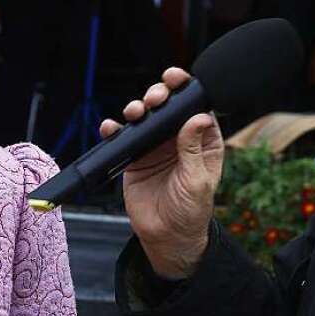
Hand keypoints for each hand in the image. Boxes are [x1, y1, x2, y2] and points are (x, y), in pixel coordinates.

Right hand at [99, 67, 223, 278]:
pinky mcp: (134, 157)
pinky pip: (123, 137)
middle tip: (154, 98)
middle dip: (159, 95)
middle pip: (168, 107)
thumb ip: (193, 149)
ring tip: (136, 112)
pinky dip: (115, 129)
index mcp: (202, 141)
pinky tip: (112, 126)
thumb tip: (197, 118)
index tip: (177, 79)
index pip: (195, 108)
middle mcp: (178, 139)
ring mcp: (155, 147)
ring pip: (146, 117)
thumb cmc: (190, 211)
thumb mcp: (197, 180)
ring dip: (138, 108)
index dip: (187, 90)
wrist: (166, 236)